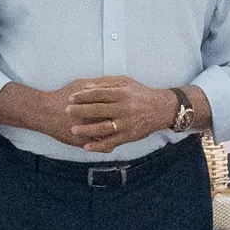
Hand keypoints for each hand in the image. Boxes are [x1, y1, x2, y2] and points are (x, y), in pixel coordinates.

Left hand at [59, 76, 181, 150]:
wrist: (162, 109)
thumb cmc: (141, 94)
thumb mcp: (126, 83)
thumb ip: (107, 83)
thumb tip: (87, 86)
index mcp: (122, 93)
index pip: (98, 94)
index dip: (83, 96)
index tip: (71, 98)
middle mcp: (124, 108)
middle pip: (97, 109)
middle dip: (80, 111)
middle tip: (67, 111)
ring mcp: (126, 123)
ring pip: (103, 127)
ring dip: (86, 129)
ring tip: (73, 130)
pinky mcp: (129, 136)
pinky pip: (112, 142)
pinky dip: (99, 145)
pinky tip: (87, 147)